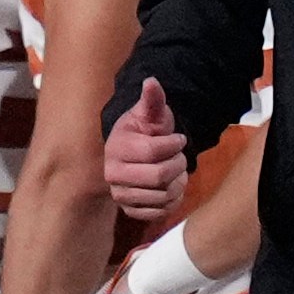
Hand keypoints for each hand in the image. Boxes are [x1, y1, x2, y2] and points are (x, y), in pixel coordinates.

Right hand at [105, 79, 187, 219]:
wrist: (134, 154)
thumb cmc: (144, 132)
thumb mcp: (149, 114)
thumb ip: (152, 99)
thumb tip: (152, 81)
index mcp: (116, 148)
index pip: (153, 151)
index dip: (174, 144)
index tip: (179, 139)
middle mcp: (113, 175)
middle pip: (159, 176)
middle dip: (178, 164)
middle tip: (180, 156)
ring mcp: (121, 196)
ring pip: (163, 195)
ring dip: (179, 182)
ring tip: (177, 171)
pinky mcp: (131, 212)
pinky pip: (160, 212)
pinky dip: (174, 200)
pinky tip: (172, 186)